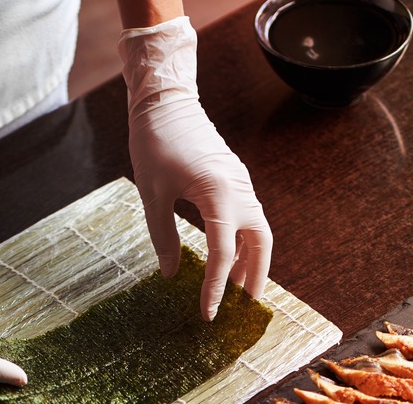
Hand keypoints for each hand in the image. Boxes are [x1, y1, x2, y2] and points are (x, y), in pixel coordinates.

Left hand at [119, 17, 272, 320]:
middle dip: (256, 274)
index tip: (208, 313)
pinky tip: (225, 250)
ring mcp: (239, 180)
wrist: (165, 101)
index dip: (216, 287)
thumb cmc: (154, 143)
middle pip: (260, 240)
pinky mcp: (233, 175)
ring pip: (257, 227)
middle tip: (245, 303)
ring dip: (249, 256)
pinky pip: (246, 213)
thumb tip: (172, 274)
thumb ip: (163, 236)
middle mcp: (237, 189)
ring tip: (234, 284)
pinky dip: (241, 236)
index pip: (223, 252)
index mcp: (217, 194)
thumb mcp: (152, 194)